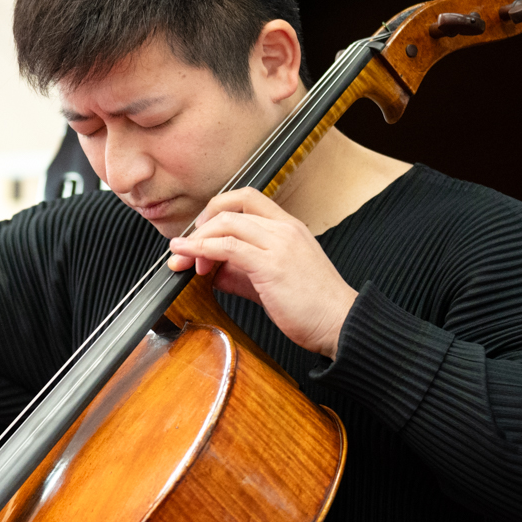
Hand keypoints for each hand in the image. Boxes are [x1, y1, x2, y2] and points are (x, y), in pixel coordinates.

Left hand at [167, 187, 357, 357]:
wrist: (340, 323)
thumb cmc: (313, 306)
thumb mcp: (272, 281)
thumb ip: (241, 272)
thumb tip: (213, 272)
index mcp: (288, 226)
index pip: (245, 198)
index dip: (216, 209)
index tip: (199, 231)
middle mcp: (284, 228)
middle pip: (230, 209)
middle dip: (198, 228)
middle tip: (183, 251)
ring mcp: (279, 244)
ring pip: (226, 223)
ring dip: (196, 241)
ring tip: (181, 260)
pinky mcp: (272, 264)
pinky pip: (228, 247)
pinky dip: (201, 250)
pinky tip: (188, 257)